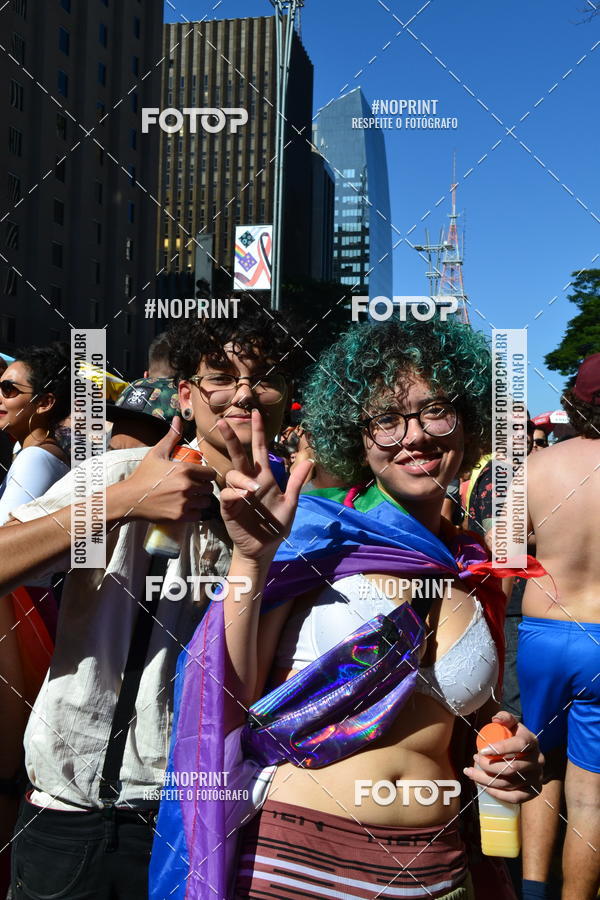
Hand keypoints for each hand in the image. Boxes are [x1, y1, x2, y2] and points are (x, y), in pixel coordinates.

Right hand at [118, 416, 215, 521]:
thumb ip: (171, 437)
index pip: (210, 474)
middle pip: (209, 488)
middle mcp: (187, 485)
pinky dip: (195, 513)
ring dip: (201, 501)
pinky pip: (199, 515)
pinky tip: (187, 508)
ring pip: (205, 502)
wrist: (130, 498)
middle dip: (204, 488)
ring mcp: (184, 502)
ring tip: (191, 498)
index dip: (206, 475)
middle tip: (195, 488)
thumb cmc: (144, 475)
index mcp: (185, 469)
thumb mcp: (157, 453)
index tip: (200, 477)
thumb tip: (178, 419)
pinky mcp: (181, 516)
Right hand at [217, 408, 312, 561]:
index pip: (259, 450)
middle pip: (239, 455)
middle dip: (231, 438)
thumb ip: (297, 482)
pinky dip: (235, 493)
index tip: (256, 414)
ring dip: (242, 478)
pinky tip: (244, 497)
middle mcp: (249, 482)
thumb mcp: (291, 503)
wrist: (263, 548)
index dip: (259, 432)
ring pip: (233, 474)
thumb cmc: (275, 525)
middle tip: (223, 422)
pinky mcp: (228, 507)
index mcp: (264, 478)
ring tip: (254, 490)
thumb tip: (310, 460)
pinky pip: (227, 493)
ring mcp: (237, 494)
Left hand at [464, 710, 543, 803]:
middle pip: (512, 768)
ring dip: (487, 780)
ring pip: (510, 784)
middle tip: (475, 759)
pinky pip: (514, 797)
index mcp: (532, 742)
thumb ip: (505, 718)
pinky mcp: (534, 791)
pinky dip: (497, 794)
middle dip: (489, 766)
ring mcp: (537, 778)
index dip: (500, 748)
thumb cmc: (516, 737)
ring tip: (471, 772)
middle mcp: (538, 761)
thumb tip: (495, 719)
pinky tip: (483, 787)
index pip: (518, 745)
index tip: (482, 750)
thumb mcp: (512, 724)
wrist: (530, 754)